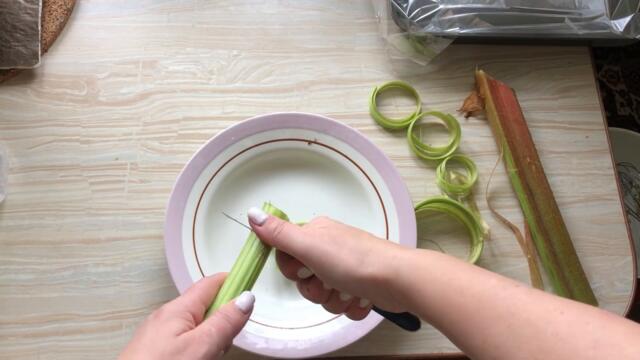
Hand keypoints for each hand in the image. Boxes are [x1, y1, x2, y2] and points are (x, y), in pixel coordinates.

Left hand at [119, 273, 253, 359]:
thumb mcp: (201, 347)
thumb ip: (224, 322)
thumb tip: (246, 297)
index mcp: (177, 308)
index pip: (211, 283)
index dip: (233, 281)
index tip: (251, 283)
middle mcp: (165, 316)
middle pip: (204, 305)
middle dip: (223, 318)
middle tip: (229, 339)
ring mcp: (157, 334)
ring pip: (194, 326)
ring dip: (210, 336)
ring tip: (212, 356)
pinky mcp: (153, 351)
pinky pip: (182, 340)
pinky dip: (197, 347)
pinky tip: (198, 359)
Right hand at [248, 208, 410, 316]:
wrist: (397, 280)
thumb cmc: (354, 261)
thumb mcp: (310, 245)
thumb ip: (279, 233)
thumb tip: (252, 213)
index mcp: (316, 234)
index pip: (287, 256)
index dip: (293, 270)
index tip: (305, 269)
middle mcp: (329, 249)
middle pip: (304, 280)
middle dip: (315, 290)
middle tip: (329, 282)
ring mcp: (345, 269)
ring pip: (322, 296)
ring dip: (334, 300)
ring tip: (349, 291)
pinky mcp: (359, 287)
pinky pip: (342, 305)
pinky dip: (351, 306)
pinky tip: (361, 298)